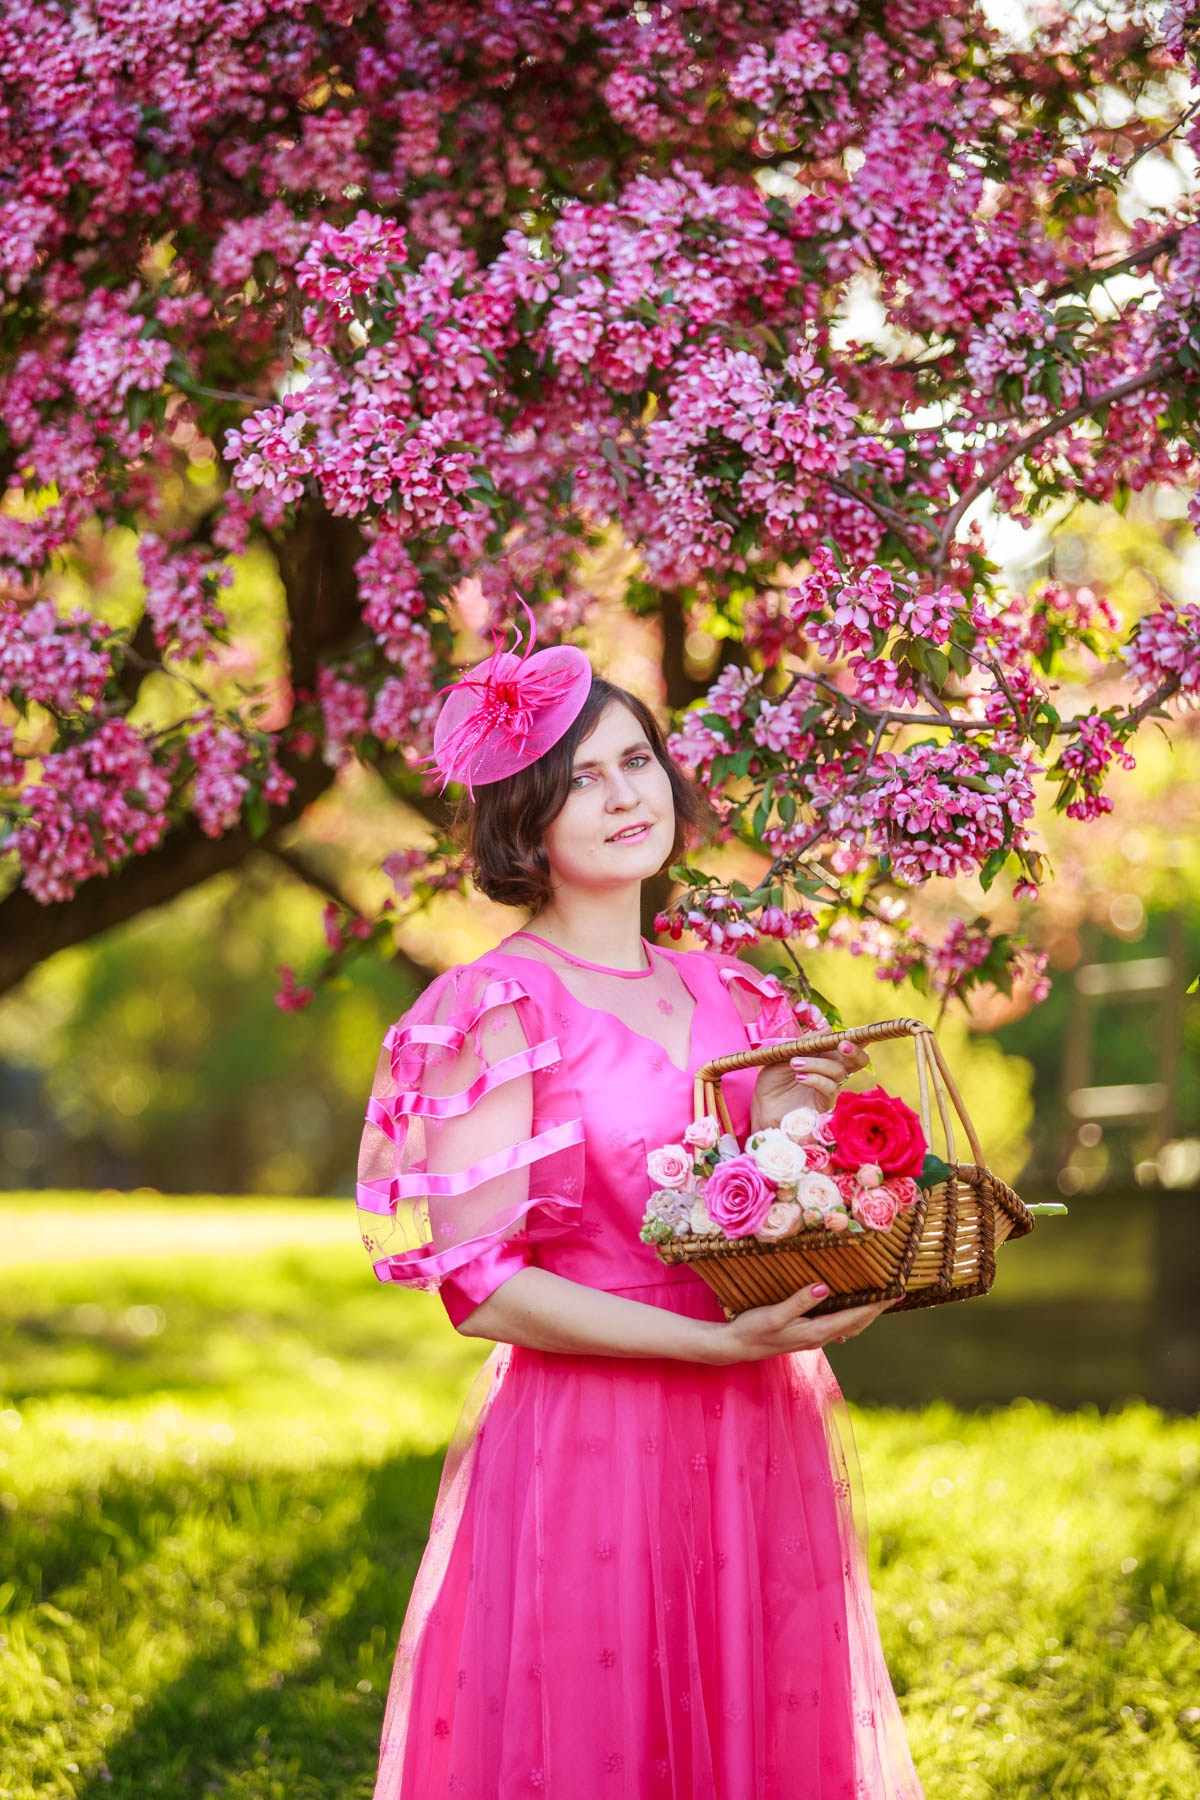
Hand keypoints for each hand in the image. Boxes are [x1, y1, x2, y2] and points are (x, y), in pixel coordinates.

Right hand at [711, 1283, 896, 1364]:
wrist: (735, 1347)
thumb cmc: (753, 1329)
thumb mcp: (774, 1314)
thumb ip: (799, 1301)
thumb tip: (825, 1287)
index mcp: (816, 1331)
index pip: (854, 1317)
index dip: (876, 1305)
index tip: (895, 1293)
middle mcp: (819, 1337)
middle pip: (857, 1323)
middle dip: (877, 1309)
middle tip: (896, 1293)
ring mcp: (813, 1338)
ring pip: (849, 1326)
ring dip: (866, 1313)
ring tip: (880, 1300)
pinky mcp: (806, 1335)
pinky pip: (837, 1326)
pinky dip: (850, 1316)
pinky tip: (851, 1310)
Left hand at [751, 1038, 870, 1130]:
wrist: (763, 1108)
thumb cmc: (773, 1081)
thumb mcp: (784, 1055)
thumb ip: (805, 1042)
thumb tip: (828, 1027)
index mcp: (823, 1056)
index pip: (846, 1045)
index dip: (855, 1038)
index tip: (847, 1032)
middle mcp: (831, 1071)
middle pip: (858, 1060)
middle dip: (854, 1050)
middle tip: (842, 1044)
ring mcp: (829, 1088)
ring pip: (839, 1071)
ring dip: (818, 1064)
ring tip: (794, 1063)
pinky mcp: (825, 1104)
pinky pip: (830, 1088)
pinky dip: (815, 1079)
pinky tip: (799, 1077)